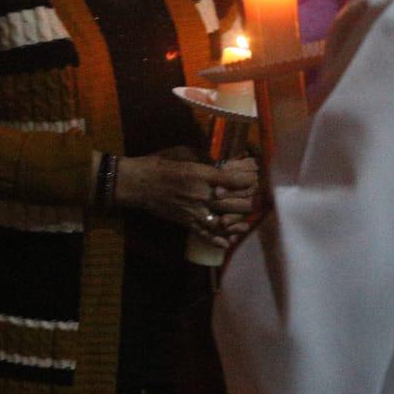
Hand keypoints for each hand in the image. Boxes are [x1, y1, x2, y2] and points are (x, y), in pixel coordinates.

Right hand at [118, 153, 258, 246]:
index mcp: (201, 174)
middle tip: (254, 198)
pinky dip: (218, 240)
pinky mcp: (186, 222)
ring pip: (224, 221)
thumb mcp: (183, 152)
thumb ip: (204, 157)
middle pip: (234, 203)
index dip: (248, 179)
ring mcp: (195, 211)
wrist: (138, 184)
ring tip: (247, 222)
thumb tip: (221, 161)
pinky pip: (205, 234)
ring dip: (238, 222)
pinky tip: (228, 242)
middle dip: (248, 201)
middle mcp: (202, 195)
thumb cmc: (160, 163)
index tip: (255, 176)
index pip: (234, 180)